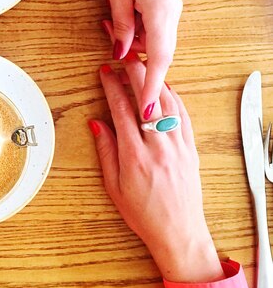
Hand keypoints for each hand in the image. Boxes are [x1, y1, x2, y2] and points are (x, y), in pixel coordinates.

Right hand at [88, 56, 223, 283]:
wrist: (178, 231)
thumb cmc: (143, 213)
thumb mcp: (113, 186)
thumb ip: (105, 151)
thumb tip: (96, 124)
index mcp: (134, 155)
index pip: (121, 109)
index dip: (111, 86)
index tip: (105, 72)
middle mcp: (158, 146)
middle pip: (145, 99)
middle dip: (134, 73)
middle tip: (125, 56)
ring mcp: (177, 146)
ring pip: (167, 102)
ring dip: (154, 80)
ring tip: (144, 65)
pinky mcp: (191, 149)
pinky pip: (183, 116)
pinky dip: (174, 97)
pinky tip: (166, 88)